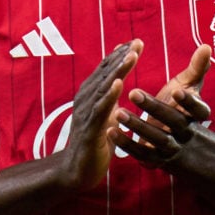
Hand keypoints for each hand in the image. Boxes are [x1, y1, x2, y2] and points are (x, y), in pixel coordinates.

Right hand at [60, 39, 142, 189]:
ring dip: (117, 70)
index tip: (136, 42)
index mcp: (91, 95)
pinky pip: (100, 110)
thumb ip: (111, 98)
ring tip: (131, 56)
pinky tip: (119, 84)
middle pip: (105, 73)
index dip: (120, 55)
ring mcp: (86, 114)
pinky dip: (109, 95)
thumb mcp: (106, 116)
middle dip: (122, 57)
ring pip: (103, 87)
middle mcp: (86, 100)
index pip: (106, 70)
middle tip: (137, 43)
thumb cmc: (94, 142)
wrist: (76, 171)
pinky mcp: (90, 130)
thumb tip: (120, 81)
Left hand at [108, 44, 211, 167]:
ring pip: (156, 139)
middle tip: (133, 92)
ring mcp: (173, 149)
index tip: (176, 90)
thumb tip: (206, 46)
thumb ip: (197, 69)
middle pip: (173, 122)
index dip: (188, 101)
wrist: (190, 152)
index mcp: (198, 117)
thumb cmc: (186, 110)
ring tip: (119, 112)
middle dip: (153, 107)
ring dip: (137, 126)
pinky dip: (126, 143)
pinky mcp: (157, 160)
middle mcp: (187, 134)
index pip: (199, 110)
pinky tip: (111, 131)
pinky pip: (142, 153)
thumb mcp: (192, 89)